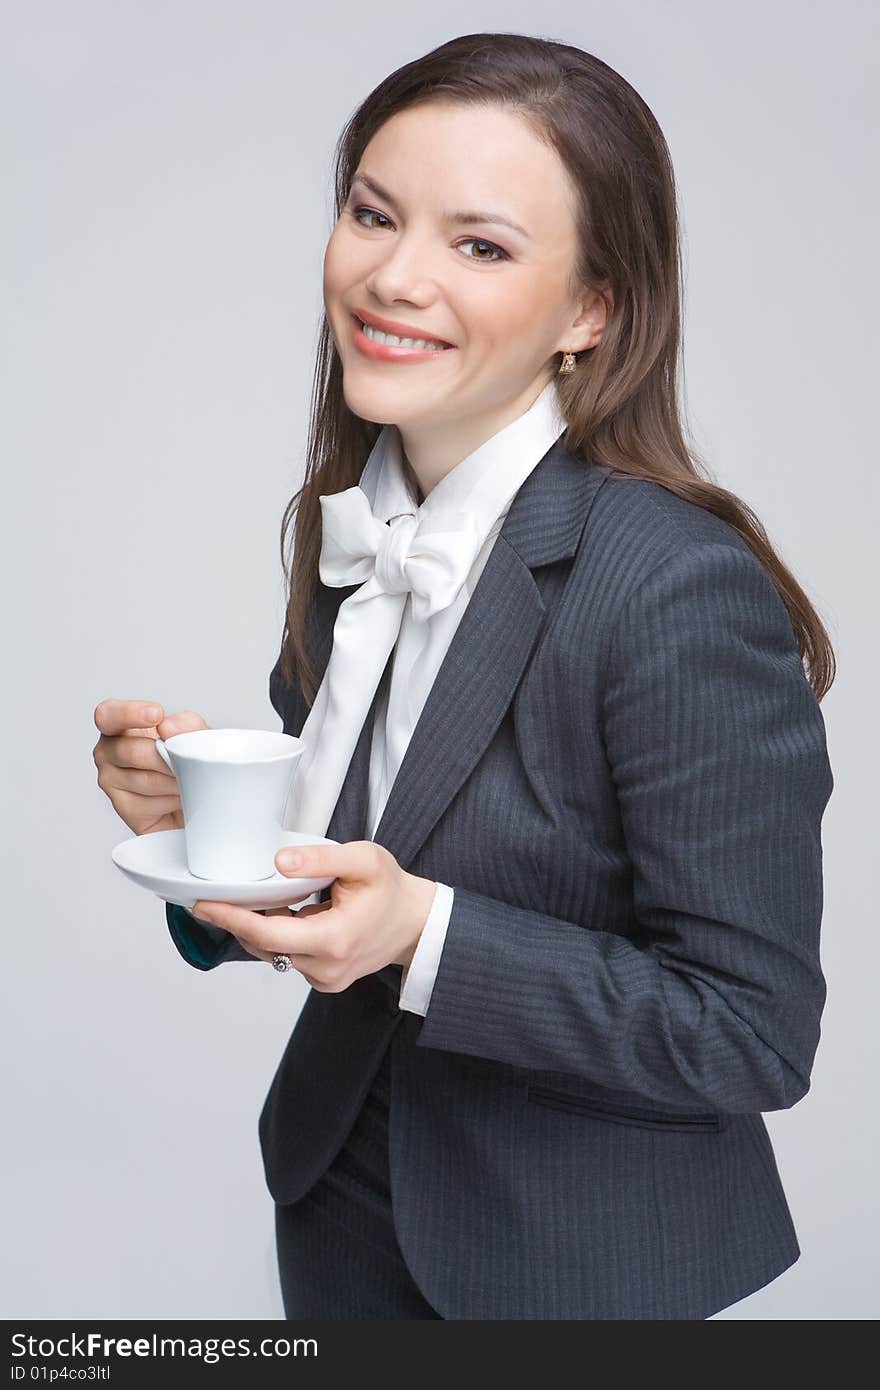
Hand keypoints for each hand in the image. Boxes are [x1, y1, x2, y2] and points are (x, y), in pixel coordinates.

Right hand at [93, 698, 209, 834]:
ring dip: (175, 780)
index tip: (157, 714)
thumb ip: (186, 724)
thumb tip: (167, 727)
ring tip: (188, 779)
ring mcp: (111, 781)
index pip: (108, 715)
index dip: (129, 714)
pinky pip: (150, 803)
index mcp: (119, 726)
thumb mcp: (197, 735)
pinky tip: (178, 796)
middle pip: (133, 752)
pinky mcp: (124, 807)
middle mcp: (108, 752)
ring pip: (146, 780)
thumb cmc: (188, 759)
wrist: (199, 794)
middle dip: (167, 758)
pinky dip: (172, 800)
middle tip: (189, 761)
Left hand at [191, 841, 437, 990]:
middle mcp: (325, 968)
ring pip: (273, 953)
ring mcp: (324, 979)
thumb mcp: (364, 860)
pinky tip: (282, 915)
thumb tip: (280, 861)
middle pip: (263, 945)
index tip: (204, 904)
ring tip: (255, 899)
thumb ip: (321, 858)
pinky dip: (277, 937)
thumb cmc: (392, 890)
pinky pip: (287, 958)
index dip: (231, 918)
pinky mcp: (324, 981)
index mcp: (334, 939)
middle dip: (238, 920)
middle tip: (217, 895)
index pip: (267, 932)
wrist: (416, 924)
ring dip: (259, 928)